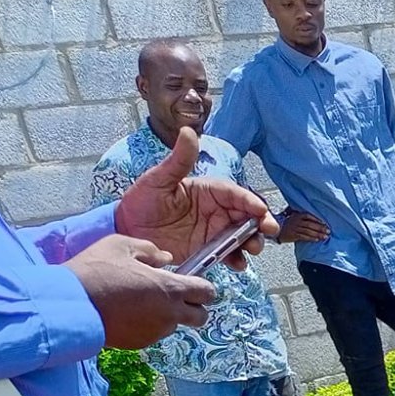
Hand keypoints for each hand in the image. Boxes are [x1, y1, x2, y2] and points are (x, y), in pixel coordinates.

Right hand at [64, 234, 218, 348]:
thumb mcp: (121, 245)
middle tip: (172, 295)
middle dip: (194, 307)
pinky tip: (127, 312)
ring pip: (174, 325)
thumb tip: (166, 259)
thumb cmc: (95, 270)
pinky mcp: (140, 343)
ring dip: (166, 315)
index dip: (203, 287)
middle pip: (201, 317)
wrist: (70, 304)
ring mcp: (155, 332)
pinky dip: (147, 324)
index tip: (192, 282)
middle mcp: (169, 314)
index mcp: (170, 289)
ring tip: (140, 300)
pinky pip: (153, 333)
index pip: (208, 292)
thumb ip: (150, 250)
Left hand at [113, 124, 273, 269]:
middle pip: (246, 216)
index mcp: (207, 191)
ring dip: (252, 242)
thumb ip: (179, 160)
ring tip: (253, 250)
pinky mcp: (208, 250)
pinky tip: (237, 264)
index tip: (260, 210)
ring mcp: (214, 232)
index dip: (250, 201)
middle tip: (267, 231)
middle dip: (260, 223)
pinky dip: (236, 260)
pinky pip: (228, 255)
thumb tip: (188, 131)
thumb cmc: (141, 201)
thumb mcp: (158, 179)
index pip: (234, 194)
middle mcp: (215, 211)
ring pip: (242, 236)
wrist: (127, 230)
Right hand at [275, 208, 330, 243]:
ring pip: (308, 231)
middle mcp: (296, 221)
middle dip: (320, 228)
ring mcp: (295, 228)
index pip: (308, 216)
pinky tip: (316, 240)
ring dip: (318, 234)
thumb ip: (302, 216)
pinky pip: (303, 237)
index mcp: (297, 215)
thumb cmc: (287, 223)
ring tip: (325, 237)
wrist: (276, 229)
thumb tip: (315, 217)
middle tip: (328, 231)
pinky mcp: (293, 235)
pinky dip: (311, 238)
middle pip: (310, 224)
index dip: (317, 219)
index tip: (325, 223)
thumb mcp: (293, 216)